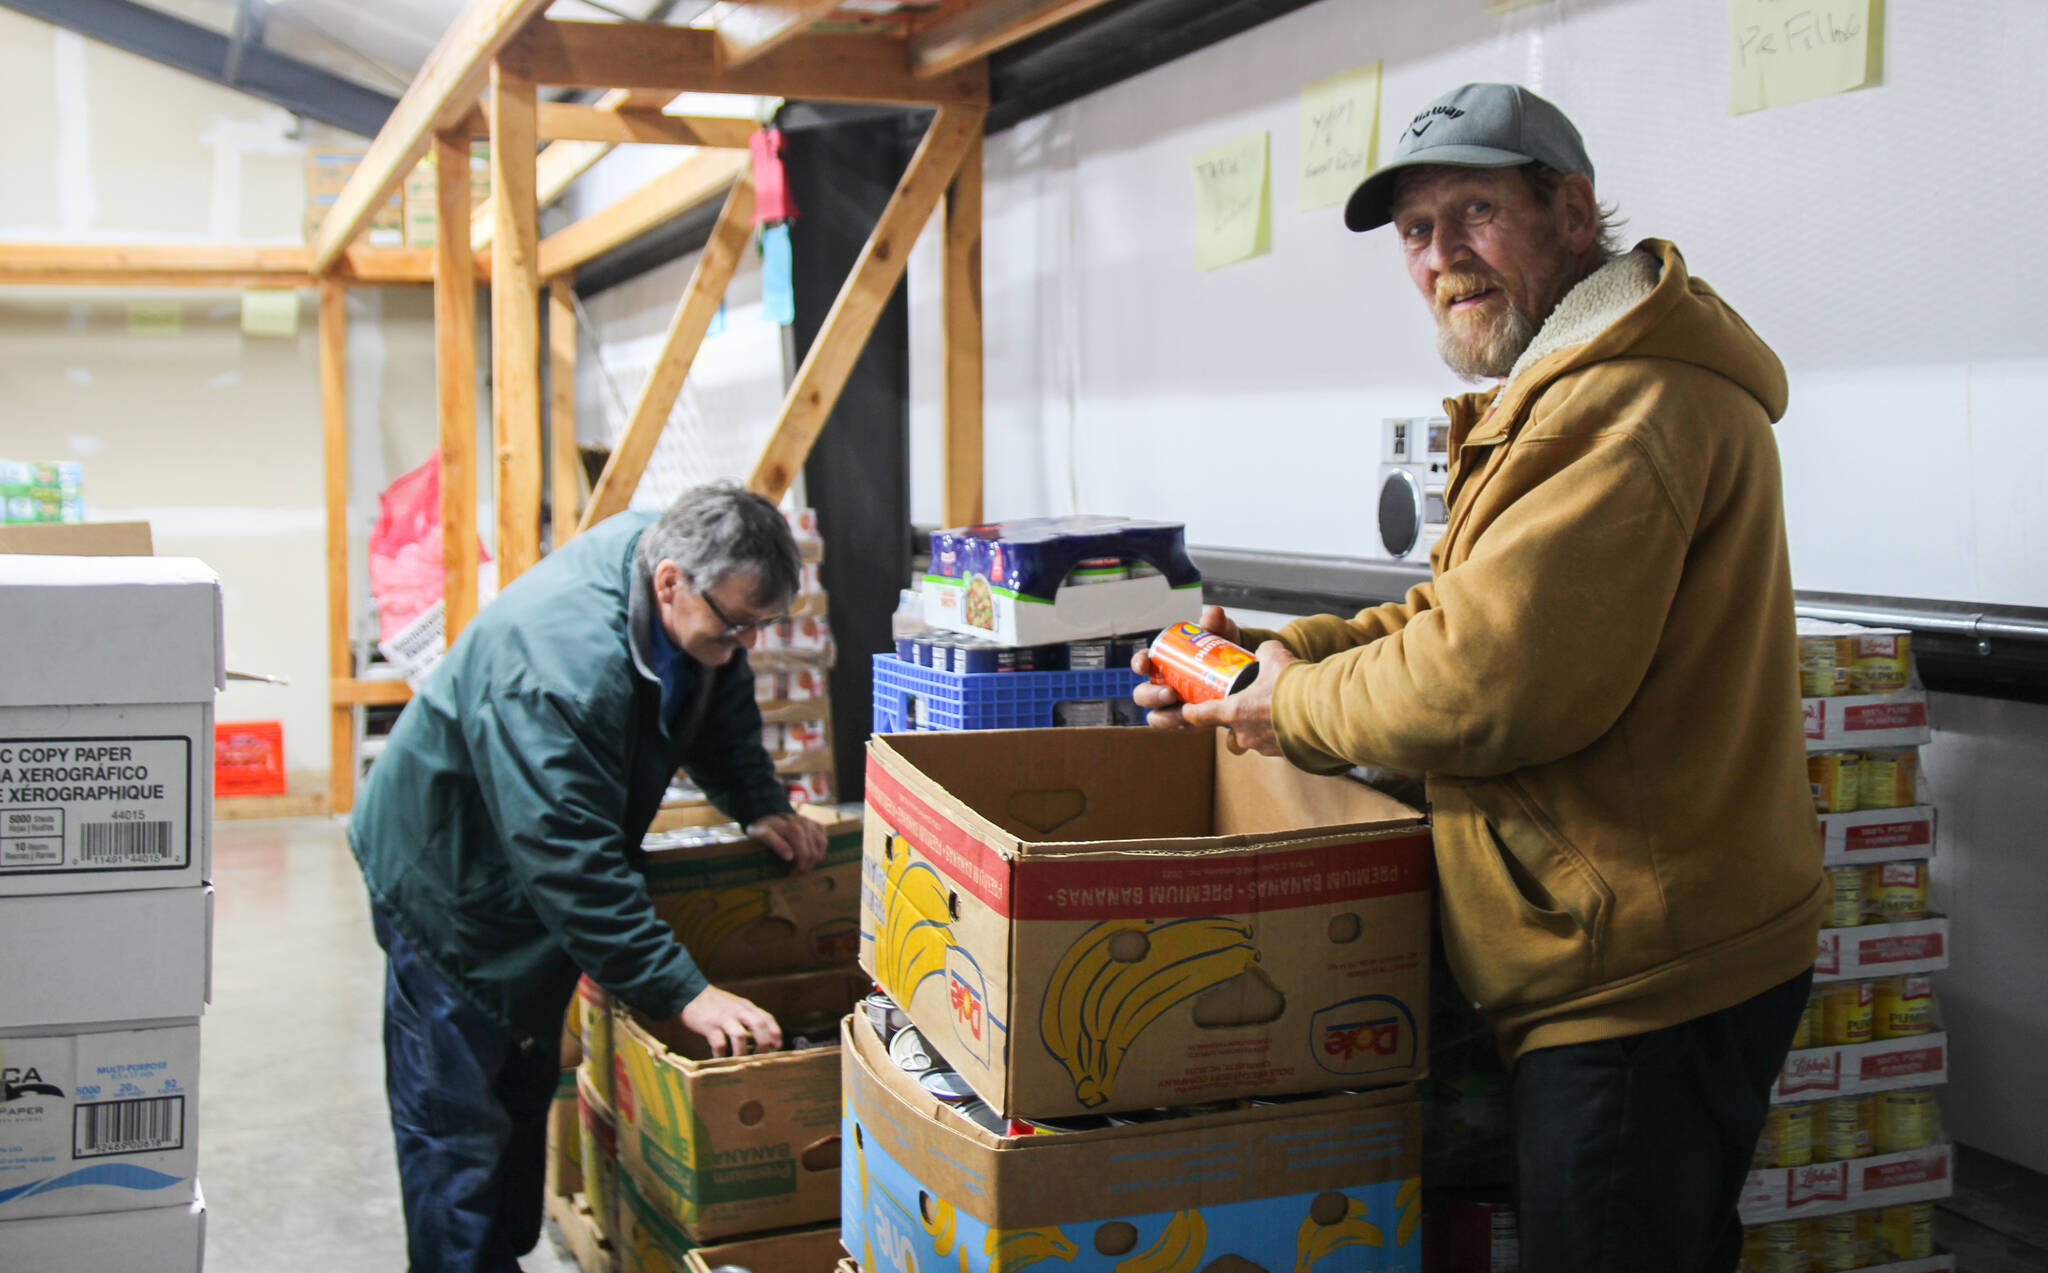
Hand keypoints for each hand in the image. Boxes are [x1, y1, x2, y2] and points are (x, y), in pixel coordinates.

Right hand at [680, 984, 782, 1056]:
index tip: (778, 1046)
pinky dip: (722, 1055)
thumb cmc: (715, 1003)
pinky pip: (719, 1043)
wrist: (690, 992)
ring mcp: (724, 1017)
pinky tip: (721, 1060)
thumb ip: (747, 1016)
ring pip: (740, 1036)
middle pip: (759, 1025)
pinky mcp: (709, 1025)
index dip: (775, 1033)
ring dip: (742, 1052)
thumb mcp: (735, 1004)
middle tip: (762, 1057)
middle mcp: (738, 1011)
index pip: (767, 1018)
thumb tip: (760, 1036)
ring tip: (742, 1062)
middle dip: (764, 1043)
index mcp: (746, 1006)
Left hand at [748, 811, 828, 873]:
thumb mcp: (760, 834)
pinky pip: (824, 838)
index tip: (792, 874)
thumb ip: (775, 843)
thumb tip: (790, 857)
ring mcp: (811, 823)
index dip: (801, 867)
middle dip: (807, 866)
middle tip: (797, 873)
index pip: (805, 854)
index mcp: (792, 828)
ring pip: (822, 845)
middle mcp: (804, 823)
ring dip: (815, 858)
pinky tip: (810, 854)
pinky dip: (820, 848)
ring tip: (804, 865)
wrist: (768, 814)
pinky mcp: (814, 823)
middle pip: (814, 852)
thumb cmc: (763, 827)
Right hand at [1131, 606, 1242, 728]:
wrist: (1242, 671)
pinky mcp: (1188, 721)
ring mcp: (1173, 706)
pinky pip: (1179, 728)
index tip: (1144, 665)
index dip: (1138, 664)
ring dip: (1165, 717)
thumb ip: (1216, 623)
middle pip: (1143, 694)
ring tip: (1183, 713)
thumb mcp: (1221, 634)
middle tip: (1170, 693)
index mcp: (1162, 662)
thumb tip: (1212, 614)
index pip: (1141, 662)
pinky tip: (1198, 723)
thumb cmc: (1222, 649)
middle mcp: (1161, 685)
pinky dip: (1186, 727)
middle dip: (1151, 696)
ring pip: (1156, 717)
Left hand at [1178, 641, 1294, 756]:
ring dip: (1261, 732)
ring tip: (1276, 717)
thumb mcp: (1275, 657)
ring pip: (1256, 743)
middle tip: (1246, 715)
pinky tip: (1295, 724)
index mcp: (1235, 712)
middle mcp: (1246, 734)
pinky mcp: (1287, 755)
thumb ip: (1264, 653)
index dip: (1191, 713)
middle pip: (1231, 739)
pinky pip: (1279, 747)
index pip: (1201, 716)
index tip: (1186, 710)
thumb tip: (1264, 651)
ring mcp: (1266, 747)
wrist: (1324, 710)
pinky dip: (1283, 737)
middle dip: (1236, 729)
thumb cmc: (1294, 686)